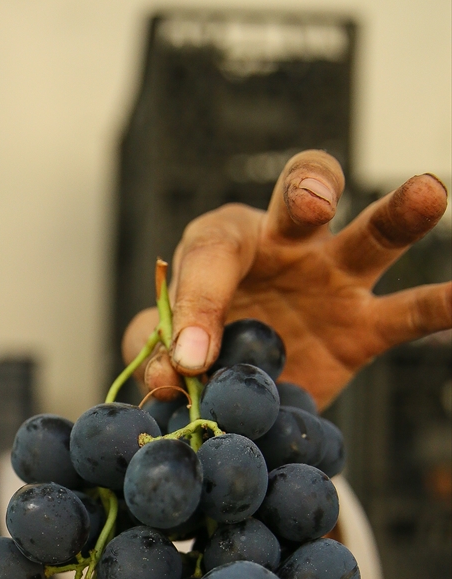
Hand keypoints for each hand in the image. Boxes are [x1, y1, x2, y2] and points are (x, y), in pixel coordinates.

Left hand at [121, 151, 450, 408]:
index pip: (212, 252)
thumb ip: (156, 351)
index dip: (198, 301)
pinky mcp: (363, 327)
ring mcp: (332, 281)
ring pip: (371, 235)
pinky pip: (408, 313)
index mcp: (222, 246)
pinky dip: (440, 306)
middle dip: (309, 188)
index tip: (190, 359)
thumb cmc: (190, 347)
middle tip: (314, 202)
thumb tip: (171, 375)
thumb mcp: (159, 349)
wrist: (233, 390)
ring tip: (428, 193)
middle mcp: (284, 246)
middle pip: (301, 196)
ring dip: (399, 214)